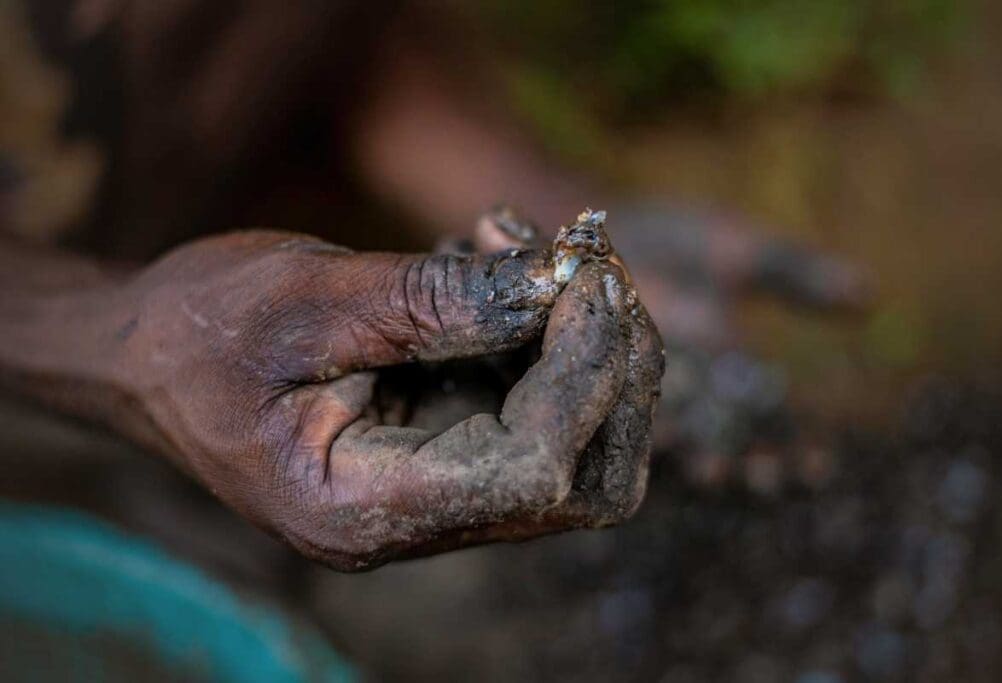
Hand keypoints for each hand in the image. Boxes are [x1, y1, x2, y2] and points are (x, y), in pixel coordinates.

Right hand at [105, 229, 661, 569]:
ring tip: (514, 240)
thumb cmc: (198, 329)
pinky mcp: (440, 448)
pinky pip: (528, 403)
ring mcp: (432, 491)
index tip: (583, 273)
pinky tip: (486, 257)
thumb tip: (559, 285)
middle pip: (586, 480)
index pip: (538, 470)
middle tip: (586, 262)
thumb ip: (436, 300)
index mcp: (364, 509)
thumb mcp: (309, 295)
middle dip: (610, 366)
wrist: (142, 355)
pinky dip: (535, 332)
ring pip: (576, 444)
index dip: (584, 371)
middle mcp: (411, 521)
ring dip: (578, 337)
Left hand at [608, 203, 872, 487]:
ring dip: (703, 465)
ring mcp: (648, 401)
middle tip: (770, 479)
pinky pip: (626, 425)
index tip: (821, 466)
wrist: (590, 236)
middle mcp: (695, 401)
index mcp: (735, 378)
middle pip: (736, 451)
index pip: (776, 427)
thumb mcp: (742, 252)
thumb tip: (869, 297)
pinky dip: (643, 433)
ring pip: (686, 449)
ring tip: (718, 472)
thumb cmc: (671, 241)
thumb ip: (798, 275)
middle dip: (755, 471)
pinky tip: (658, 442)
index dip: (799, 452)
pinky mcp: (605, 395)